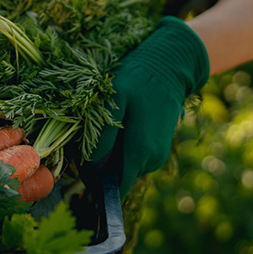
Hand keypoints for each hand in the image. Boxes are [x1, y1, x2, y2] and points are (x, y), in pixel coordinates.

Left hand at [89, 16, 209, 194]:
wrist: (169, 67)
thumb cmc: (138, 80)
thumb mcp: (115, 100)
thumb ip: (104, 136)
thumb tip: (93, 166)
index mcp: (140, 152)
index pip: (117, 186)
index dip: (97, 182)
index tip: (83, 168)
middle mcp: (152, 159)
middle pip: (120, 177)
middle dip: (103, 166)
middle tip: (91, 139)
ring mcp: (158, 155)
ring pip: (127, 167)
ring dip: (114, 156)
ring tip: (109, 128)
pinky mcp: (160, 148)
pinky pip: (136, 158)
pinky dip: (124, 149)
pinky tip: (121, 127)